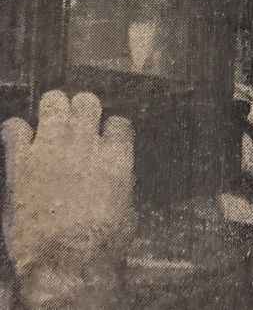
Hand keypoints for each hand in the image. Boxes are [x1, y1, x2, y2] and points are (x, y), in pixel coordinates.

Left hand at [1, 91, 135, 307]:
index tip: (108, 138)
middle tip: (78, 124)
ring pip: (54, 101)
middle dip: (84, 110)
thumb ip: (120, 185)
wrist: (62, 264)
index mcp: (116, 156)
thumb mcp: (126, 212)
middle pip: (87, 102)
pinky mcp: (19, 159)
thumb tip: (116, 179)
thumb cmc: (101, 245)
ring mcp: (51, 148)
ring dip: (54, 110)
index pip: (119, 123)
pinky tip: (20, 142)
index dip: (113, 130)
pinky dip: (17, 132)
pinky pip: (14, 127)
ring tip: (51, 123)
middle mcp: (85, 143)